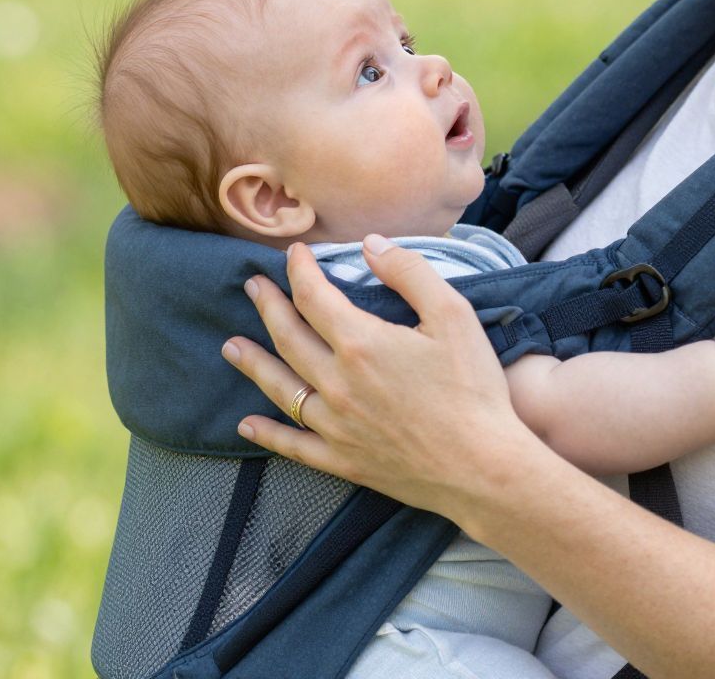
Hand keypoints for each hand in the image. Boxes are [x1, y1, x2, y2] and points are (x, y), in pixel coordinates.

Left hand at [222, 237, 548, 521]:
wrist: (483, 468)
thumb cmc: (474, 389)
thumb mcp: (453, 315)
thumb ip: (409, 272)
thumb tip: (370, 245)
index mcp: (361, 343)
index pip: (314, 297)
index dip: (300, 270)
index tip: (294, 254)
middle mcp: (337, 383)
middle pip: (288, 337)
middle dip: (269, 307)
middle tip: (252, 287)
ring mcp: (335, 426)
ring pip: (281, 388)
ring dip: (253, 363)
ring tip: (231, 346)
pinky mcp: (343, 460)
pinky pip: (294, 445)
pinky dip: (267, 433)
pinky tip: (247, 423)